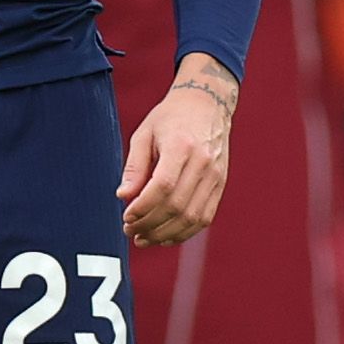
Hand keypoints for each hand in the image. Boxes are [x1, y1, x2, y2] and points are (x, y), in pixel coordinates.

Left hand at [118, 55, 237, 245]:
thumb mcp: (145, 133)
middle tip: (130, 231)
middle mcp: (202, 162)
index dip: (143, 207)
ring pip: (192, 217)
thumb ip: (134, 166)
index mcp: (181, 145)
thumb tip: (123, 196)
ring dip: (165, 234)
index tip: (126, 217)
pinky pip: (205, 217)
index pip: (163, 186)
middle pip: (176, 206)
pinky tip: (165, 236)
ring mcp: (215, 176)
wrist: (207, 105)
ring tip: (144, 238)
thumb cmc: (172, 118)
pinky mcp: (220, 185)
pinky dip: (184, 233)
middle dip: (149, 225)